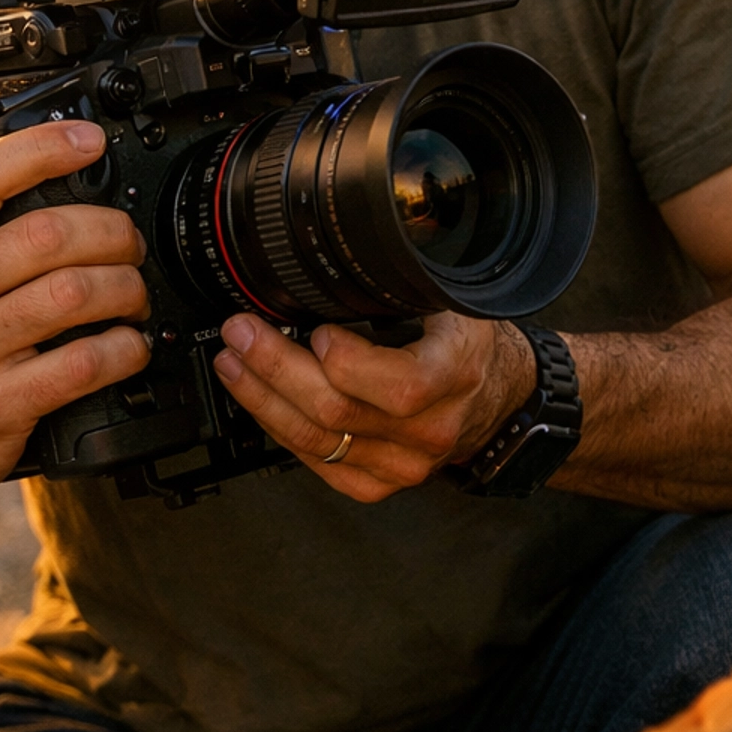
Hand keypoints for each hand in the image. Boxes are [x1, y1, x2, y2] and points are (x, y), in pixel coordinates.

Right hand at [0, 118, 149, 530]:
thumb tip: (43, 163)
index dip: (43, 149)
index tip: (91, 142)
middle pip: (45, 235)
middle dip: (110, 232)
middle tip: (129, 242)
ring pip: (72, 296)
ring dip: (125, 289)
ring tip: (133, 294)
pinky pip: (80, 365)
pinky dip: (122, 350)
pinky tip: (128, 346)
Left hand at [213, 309, 535, 501]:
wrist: (497, 394)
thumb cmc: (471, 342)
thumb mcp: (452, 298)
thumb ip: (408, 284)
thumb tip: (353, 247)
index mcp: (453, 375)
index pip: (397, 386)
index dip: (345, 360)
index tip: (315, 328)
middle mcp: (429, 430)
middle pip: (337, 412)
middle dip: (276, 368)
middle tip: (242, 333)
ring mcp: (403, 465)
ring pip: (318, 443)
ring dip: (264, 399)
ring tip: (234, 363)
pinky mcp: (380, 483)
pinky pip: (320, 465)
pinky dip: (282, 431)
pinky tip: (261, 402)